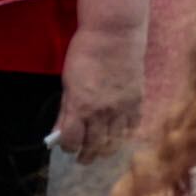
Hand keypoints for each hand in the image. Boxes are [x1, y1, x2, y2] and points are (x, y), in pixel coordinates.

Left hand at [57, 26, 143, 160]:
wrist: (115, 36)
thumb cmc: (85, 54)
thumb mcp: (67, 81)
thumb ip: (65, 110)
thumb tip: (58, 132)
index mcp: (82, 106)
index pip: (73, 140)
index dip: (68, 147)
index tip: (66, 147)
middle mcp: (103, 113)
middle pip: (96, 146)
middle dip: (87, 156)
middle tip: (82, 159)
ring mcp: (123, 109)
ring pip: (115, 142)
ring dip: (105, 151)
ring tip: (98, 153)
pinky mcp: (137, 103)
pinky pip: (132, 128)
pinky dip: (124, 137)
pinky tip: (117, 138)